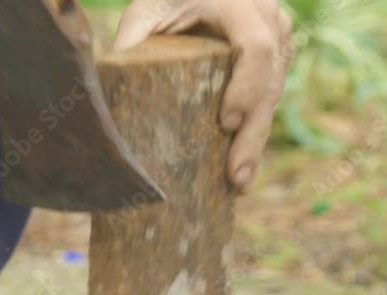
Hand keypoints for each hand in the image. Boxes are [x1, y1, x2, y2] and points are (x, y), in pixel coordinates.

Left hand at [115, 0, 292, 191]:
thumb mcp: (143, 12)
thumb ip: (131, 44)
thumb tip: (108, 103)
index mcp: (236, 2)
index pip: (256, 48)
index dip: (247, 88)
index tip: (224, 123)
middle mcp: (266, 16)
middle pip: (270, 81)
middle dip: (253, 134)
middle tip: (236, 178)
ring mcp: (278, 35)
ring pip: (276, 93)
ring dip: (258, 140)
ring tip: (239, 183)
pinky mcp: (278, 54)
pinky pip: (273, 94)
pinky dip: (258, 130)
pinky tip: (244, 163)